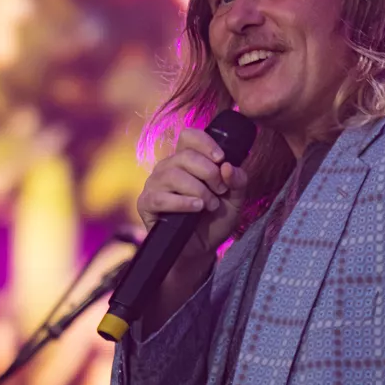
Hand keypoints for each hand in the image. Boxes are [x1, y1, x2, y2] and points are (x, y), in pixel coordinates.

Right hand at [135, 127, 248, 264]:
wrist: (202, 248)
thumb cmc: (215, 219)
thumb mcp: (235, 199)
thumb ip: (238, 181)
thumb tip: (227, 166)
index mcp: (187, 159)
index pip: (189, 136)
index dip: (206, 143)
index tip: (221, 158)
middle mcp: (168, 168)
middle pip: (185, 155)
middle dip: (209, 173)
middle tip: (220, 191)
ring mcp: (154, 184)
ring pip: (173, 175)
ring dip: (198, 190)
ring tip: (209, 205)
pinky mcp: (146, 204)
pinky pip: (159, 197)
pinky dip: (182, 202)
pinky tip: (196, 209)